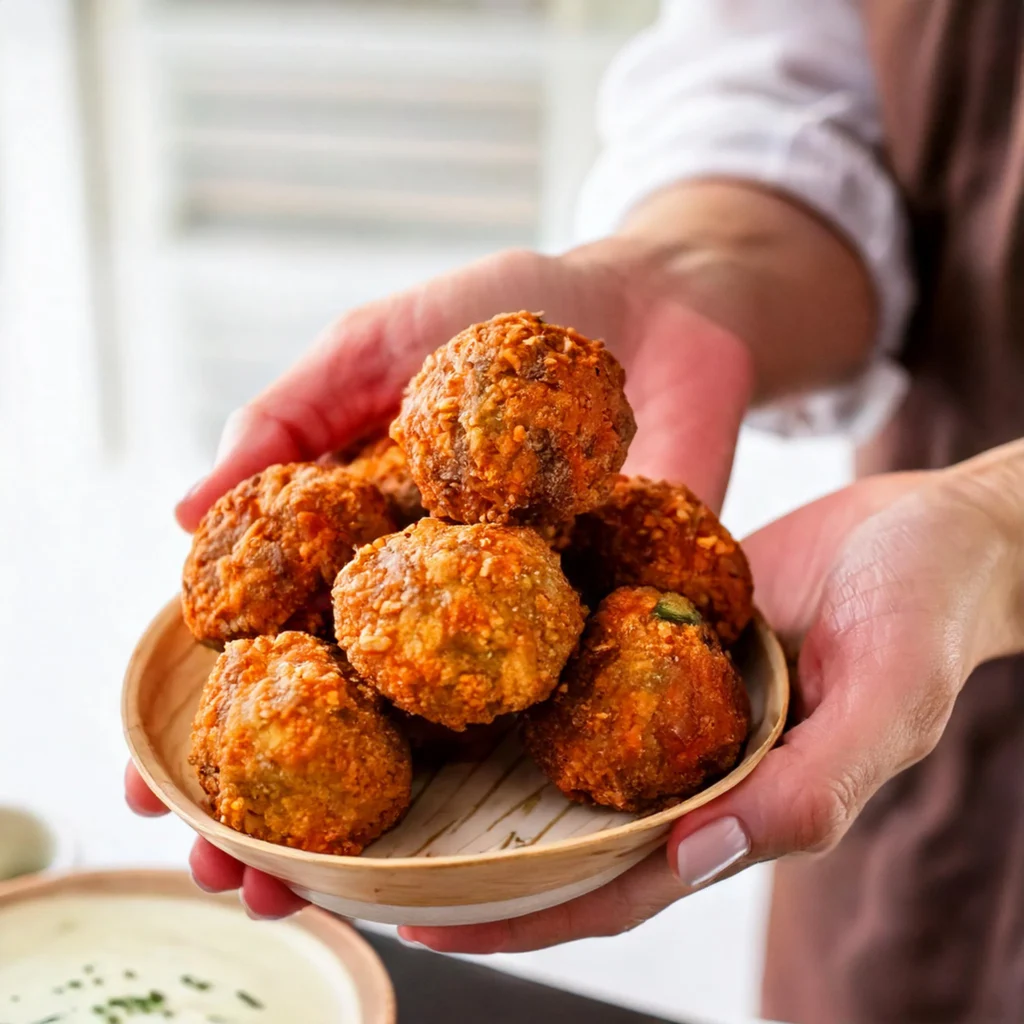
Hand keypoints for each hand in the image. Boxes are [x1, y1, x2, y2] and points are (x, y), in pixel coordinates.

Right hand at [124, 243, 754, 915]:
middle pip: (353, 714)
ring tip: (336, 896)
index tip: (157, 791)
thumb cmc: (506, 310)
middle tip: (243, 879)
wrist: (660, 307)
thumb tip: (182, 514)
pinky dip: (527, 762)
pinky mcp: (607, 619)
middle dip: (295, 802)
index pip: (276, 638)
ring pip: (449, 734)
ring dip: (394, 821)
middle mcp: (436, 593)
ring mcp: (521, 617)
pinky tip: (488, 842)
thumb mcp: (379, 342)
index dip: (217, 717)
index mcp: (368, 534)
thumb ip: (288, 415)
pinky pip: (563, 700)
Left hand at [398, 443, 1023, 951]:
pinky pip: (579, 661)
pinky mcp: (656, 631)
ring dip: (479, 765)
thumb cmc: (925, 614)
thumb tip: (699, 854)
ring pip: (562, 748)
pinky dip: (522, 673)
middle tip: (366, 855)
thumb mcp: (886, 702)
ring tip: (381, 766)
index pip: (617, 883)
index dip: (525, 913)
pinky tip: (456, 662)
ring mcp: (666, 698)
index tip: (425, 919)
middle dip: (472, 851)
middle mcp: (688, 762)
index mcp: (738, 805)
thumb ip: (809, 789)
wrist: (925, 528)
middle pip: (564, 827)